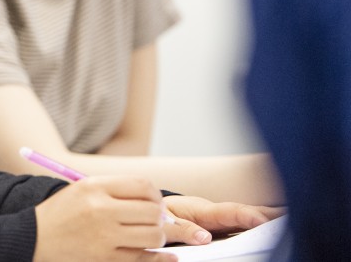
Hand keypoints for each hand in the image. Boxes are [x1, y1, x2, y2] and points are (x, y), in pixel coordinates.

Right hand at [33, 176, 177, 261]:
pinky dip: (159, 257)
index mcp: (94, 187)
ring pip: (154, 236)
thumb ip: (114, 190)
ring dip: (158, 236)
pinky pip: (144, 258)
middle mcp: (100, 210)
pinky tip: (166, 255)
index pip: (142, 186)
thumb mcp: (81, 190)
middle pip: (152, 211)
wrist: (33, 238)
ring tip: (149, 235)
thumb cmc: (61, 213)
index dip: (154, 194)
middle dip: (160, 216)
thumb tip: (155, 201)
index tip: (153, 202)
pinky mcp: (105, 259)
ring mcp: (104, 237)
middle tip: (155, 220)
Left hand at [162, 195, 285, 244]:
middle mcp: (216, 212)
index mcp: (202, 210)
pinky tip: (275, 226)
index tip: (263, 221)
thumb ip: (182, 228)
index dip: (247, 216)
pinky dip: (260, 223)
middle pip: (246, 212)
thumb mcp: (164, 219)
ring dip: (270, 218)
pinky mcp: (222, 224)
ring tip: (294, 219)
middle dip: (269, 214)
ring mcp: (221, 218)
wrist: (152, 207)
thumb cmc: (159, 213)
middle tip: (293, 216)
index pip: (229, 212)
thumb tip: (204, 239)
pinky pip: (243, 224)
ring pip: (248, 217)